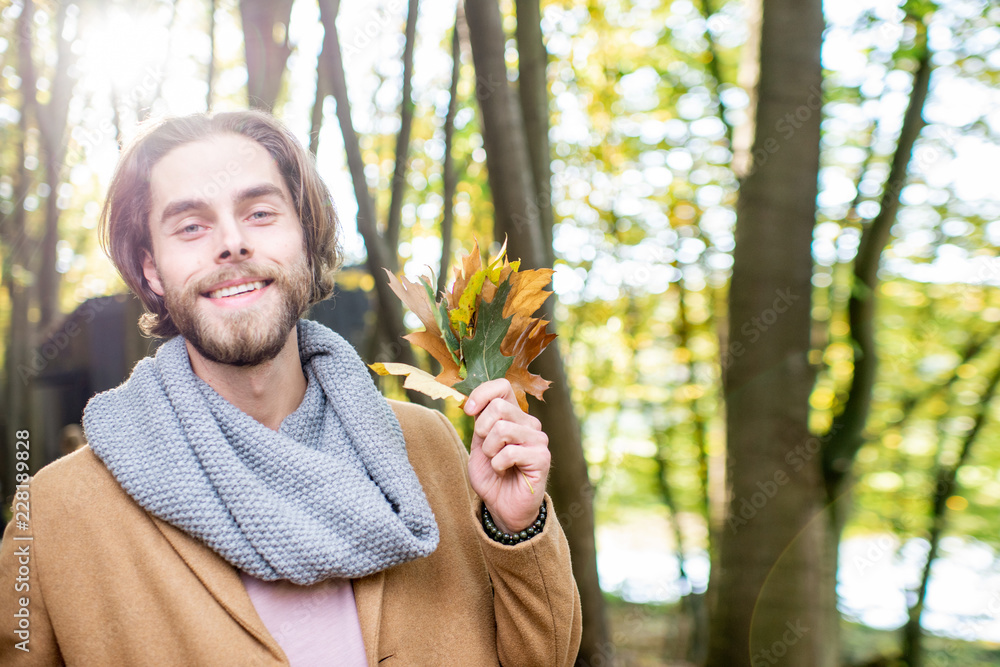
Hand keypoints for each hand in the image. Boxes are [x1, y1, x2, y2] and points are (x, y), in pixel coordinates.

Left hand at [464, 379, 549, 532]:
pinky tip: (504, 471)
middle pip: (498, 408)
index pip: (502, 386)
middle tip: (487, 450)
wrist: (502, 506)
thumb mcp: (479, 443)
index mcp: (514, 415)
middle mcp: (529, 423)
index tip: (468, 411)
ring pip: (502, 429)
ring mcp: (538, 439)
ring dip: (490, 451)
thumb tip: (473, 401)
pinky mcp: (542, 457)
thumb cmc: (492, 475)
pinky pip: (509, 452)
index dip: (482, 394)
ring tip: (496, 462)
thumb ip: (480, 420)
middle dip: (482, 430)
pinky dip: (498, 465)